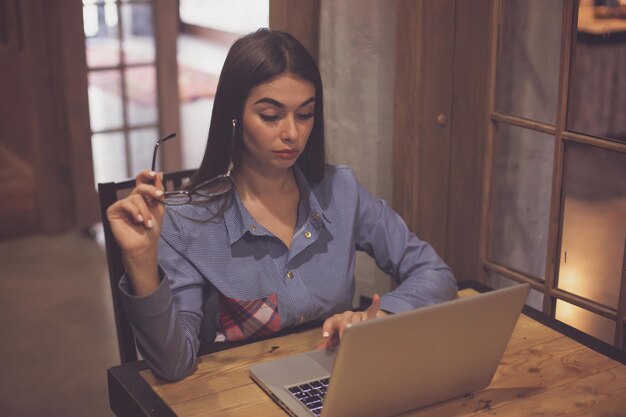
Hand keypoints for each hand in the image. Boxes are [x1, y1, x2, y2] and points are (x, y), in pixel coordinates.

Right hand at [106, 170, 163, 295]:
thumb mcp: (159, 208)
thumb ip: (158, 191)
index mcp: (142, 197)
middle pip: (140, 187)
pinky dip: (134, 212)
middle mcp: (131, 199)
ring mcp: (122, 205)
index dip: (146, 174)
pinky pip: (125, 204)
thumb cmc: (151, 230)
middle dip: (152, 191)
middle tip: (159, 197)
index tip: (155, 174)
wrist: (144, 244)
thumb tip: (159, 174)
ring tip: (147, 224)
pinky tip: (137, 221)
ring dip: (145, 211)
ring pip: (136, 197)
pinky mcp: (113, 210)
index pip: (141, 180)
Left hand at [317, 294, 387, 348]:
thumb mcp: (337, 336)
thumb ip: (329, 342)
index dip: (327, 328)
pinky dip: (375, 303)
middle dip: (344, 331)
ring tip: (357, 333)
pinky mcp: (369, 315)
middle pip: (344, 321)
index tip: (326, 336)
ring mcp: (358, 314)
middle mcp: (347, 315)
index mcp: (337, 320)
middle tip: (344, 340)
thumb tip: (318, 350)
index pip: (330, 322)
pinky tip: (376, 297)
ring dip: (357, 326)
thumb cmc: (346, 331)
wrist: (360, 324)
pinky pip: (372, 308)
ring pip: (357, 318)